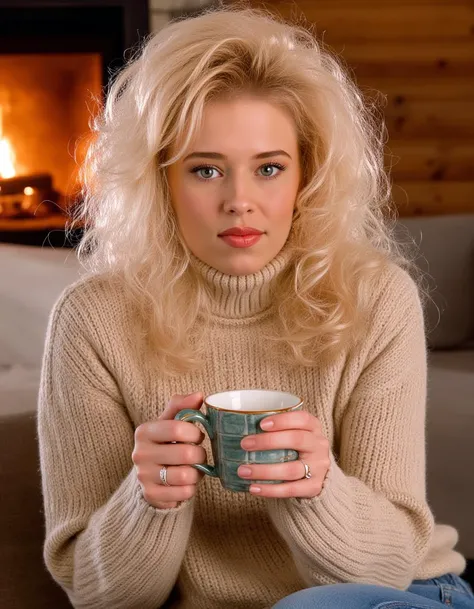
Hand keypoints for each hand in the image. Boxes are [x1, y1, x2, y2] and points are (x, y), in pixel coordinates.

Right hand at [132, 392, 205, 508]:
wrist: (149, 474)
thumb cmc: (165, 442)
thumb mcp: (170, 422)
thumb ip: (183, 406)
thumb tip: (199, 395)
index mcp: (144, 431)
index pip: (178, 428)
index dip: (195, 433)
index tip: (196, 436)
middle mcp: (139, 454)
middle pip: (186, 454)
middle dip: (200, 454)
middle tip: (198, 454)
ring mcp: (144, 476)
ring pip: (187, 476)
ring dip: (197, 473)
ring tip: (192, 468)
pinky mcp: (151, 495)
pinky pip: (184, 493)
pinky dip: (190, 488)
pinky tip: (184, 482)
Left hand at [237, 410, 330, 498]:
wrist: (315, 472)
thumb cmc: (294, 447)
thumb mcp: (292, 432)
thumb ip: (273, 428)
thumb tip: (233, 426)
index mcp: (313, 427)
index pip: (302, 419)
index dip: (282, 420)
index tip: (261, 424)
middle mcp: (319, 445)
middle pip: (296, 440)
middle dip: (268, 442)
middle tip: (244, 444)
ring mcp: (319, 467)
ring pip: (291, 469)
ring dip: (264, 470)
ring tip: (243, 471)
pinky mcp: (314, 487)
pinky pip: (291, 490)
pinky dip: (270, 490)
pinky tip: (253, 488)